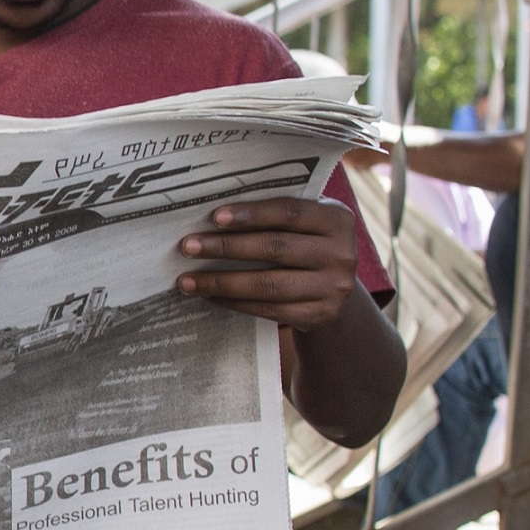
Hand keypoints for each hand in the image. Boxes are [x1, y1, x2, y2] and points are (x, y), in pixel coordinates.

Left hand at [175, 194, 365, 329]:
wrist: (335, 289)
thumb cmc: (307, 244)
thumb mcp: (305, 223)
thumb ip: (275, 215)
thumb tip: (214, 214)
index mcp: (337, 220)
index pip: (289, 212)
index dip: (251, 214)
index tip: (214, 217)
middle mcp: (341, 254)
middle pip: (275, 248)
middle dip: (226, 247)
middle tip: (188, 247)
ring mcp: (333, 288)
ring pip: (268, 285)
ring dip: (221, 282)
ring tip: (187, 280)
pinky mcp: (319, 316)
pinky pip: (269, 309)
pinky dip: (234, 302)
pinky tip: (210, 296)